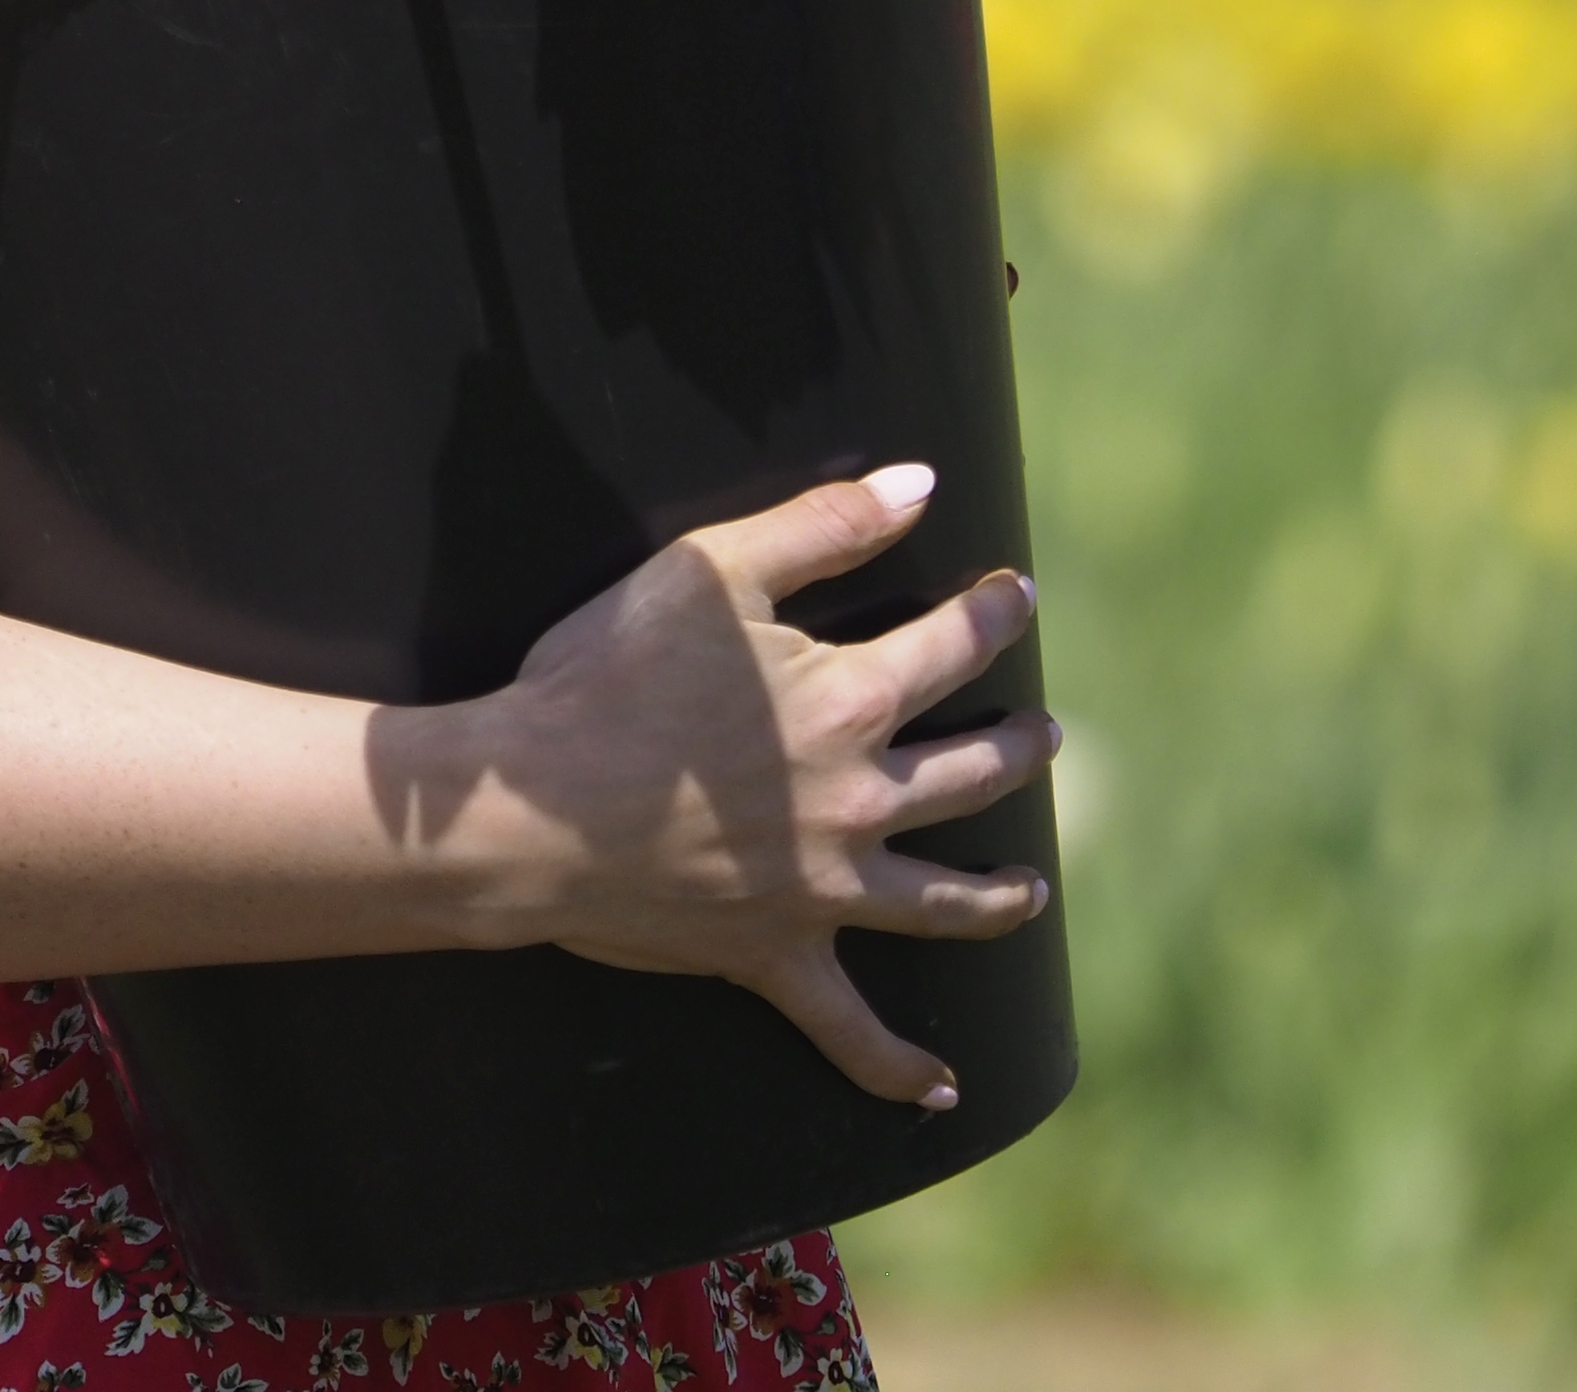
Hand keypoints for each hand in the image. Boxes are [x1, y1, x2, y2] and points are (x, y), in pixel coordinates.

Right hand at [413, 465, 1055, 1105]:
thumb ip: (822, 525)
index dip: (994, 615)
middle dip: (1020, 746)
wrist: (529, 808)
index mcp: (848, 701)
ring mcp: (824, 889)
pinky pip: (848, 1025)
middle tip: (1047, 731)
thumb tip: (918, 485)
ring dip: (999, 894)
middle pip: (971, 773)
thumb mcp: (710, 569)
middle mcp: (858, 801)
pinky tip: (940, 1091)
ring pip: (943, 899)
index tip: (1017, 596)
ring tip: (1034, 888)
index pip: (953, 648)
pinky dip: (894, 1065)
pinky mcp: (775, 955)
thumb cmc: (605, 677)